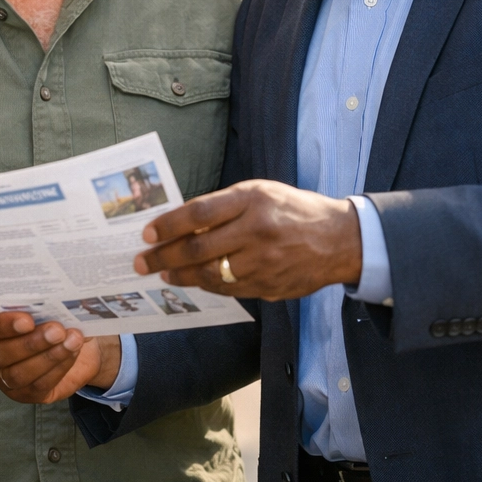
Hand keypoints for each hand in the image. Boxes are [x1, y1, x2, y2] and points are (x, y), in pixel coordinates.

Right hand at [0, 299, 120, 403]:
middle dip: (30, 343)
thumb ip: (35, 296)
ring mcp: (0, 376)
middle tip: (57, 329)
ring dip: (48, 356)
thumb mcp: (39, 298)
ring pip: (17, 374)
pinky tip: (72, 352)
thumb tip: (49, 296)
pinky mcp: (22, 393)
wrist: (71, 335)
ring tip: (72, 340)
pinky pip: (37, 386)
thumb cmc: (48, 311)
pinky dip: (58, 367)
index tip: (28, 320)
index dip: (1, 324)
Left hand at [134, 179, 362, 301]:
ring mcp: (264, 263)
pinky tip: (192, 281)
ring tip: (163, 272)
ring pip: (211, 274)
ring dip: (181, 275)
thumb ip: (224, 206)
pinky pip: (229, 289)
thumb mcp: (261, 192)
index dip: (169, 225)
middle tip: (142, 261)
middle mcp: (257, 231)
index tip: (147, 233)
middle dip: (164, 256)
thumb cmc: (293, 209)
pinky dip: (206, 285)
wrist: (339, 239)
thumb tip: (183, 224)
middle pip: (199, 248)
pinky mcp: (269, 286)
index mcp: (253, 200)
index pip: (200, 214)